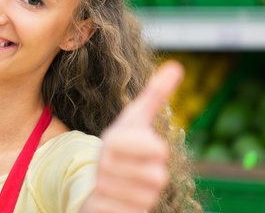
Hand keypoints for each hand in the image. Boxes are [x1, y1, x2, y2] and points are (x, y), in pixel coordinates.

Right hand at [80, 61, 183, 212]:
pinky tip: (122, 200)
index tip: (153, 149)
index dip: (159, 151)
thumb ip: (155, 94)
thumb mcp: (137, 120)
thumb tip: (176, 66)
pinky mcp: (97, 211)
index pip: (157, 150)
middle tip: (138, 169)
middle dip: (153, 176)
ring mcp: (99, 188)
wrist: (88, 178)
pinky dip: (133, 210)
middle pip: (158, 178)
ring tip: (129, 185)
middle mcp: (104, 163)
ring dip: (144, 194)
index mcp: (114, 138)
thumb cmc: (121, 147)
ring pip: (148, 199)